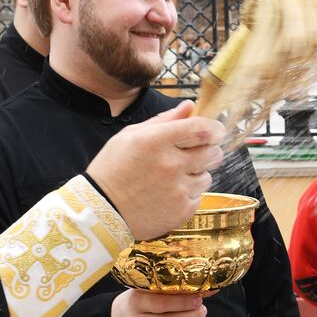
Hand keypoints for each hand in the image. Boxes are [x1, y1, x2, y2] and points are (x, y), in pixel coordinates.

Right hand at [86, 101, 224, 239]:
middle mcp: (170, 165)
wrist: (101, 211)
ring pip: (207, 176)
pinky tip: (168, 193)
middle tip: (196, 153)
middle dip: (209, 150)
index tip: (215, 131)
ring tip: (172, 177)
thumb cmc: (113, 170)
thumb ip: (164, 120)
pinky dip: (188, 193)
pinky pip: (198, 196)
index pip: (202, 128)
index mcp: (156, 141)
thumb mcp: (130, 136)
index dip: (214, 128)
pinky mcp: (182, 210)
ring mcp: (178, 189)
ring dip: (196, 174)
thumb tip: (189, 106)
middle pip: (212, 152)